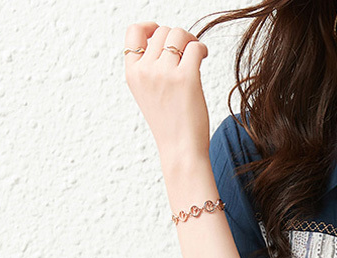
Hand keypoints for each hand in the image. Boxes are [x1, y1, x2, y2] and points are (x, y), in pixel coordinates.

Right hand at [123, 22, 210, 163]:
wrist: (180, 150)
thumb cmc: (170, 125)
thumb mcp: (148, 94)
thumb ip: (149, 69)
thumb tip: (167, 40)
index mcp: (132, 74)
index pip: (133, 33)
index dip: (150, 27)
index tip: (163, 35)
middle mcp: (145, 71)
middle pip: (162, 32)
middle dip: (177, 38)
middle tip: (187, 51)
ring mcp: (165, 73)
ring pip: (179, 35)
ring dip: (190, 40)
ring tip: (196, 53)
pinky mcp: (186, 78)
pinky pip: (195, 47)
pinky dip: (202, 48)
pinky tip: (203, 57)